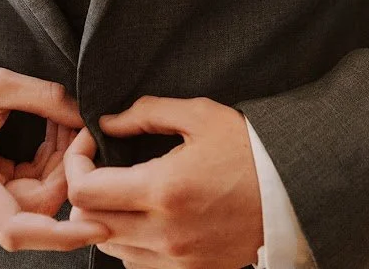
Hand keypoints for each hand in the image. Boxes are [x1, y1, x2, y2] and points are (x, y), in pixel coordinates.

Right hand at [0, 56, 109, 251]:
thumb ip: (47, 99)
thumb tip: (86, 115)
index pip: (17, 229)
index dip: (62, 234)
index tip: (98, 224)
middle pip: (34, 207)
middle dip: (67, 171)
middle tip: (82, 129)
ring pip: (31, 197)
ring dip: (57, 164)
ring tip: (65, 121)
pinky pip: (20, 187)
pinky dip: (43, 162)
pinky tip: (52, 131)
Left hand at [65, 96, 263, 268]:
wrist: (293, 191)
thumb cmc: (247, 147)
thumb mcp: (199, 115)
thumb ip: (146, 114)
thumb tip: (106, 123)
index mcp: (163, 189)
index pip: (85, 192)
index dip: (75, 164)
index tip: (89, 144)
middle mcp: (164, 233)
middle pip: (89, 224)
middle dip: (84, 190)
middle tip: (99, 163)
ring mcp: (177, 259)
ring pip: (109, 246)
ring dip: (104, 216)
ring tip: (121, 187)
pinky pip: (136, 262)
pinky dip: (129, 239)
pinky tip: (146, 213)